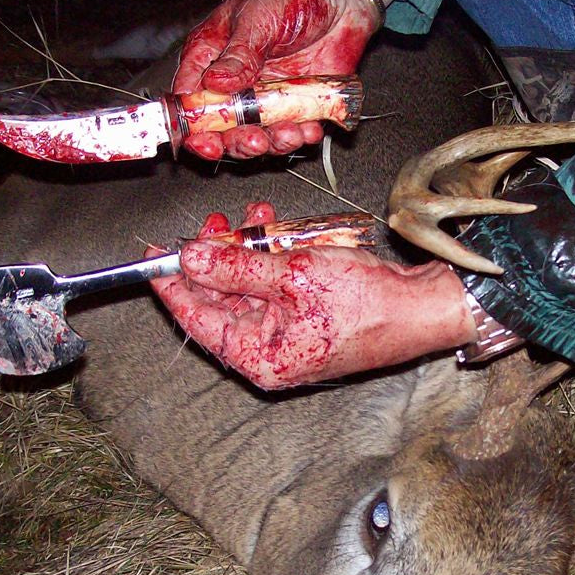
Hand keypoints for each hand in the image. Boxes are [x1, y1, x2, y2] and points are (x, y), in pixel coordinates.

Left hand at [148, 206, 475, 388]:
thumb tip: (190, 258)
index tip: (154, 255)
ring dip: (244, 252)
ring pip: (247, 291)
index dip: (172, 284)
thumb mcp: (292, 275)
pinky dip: (269, 260)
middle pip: (219, 304)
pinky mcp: (305, 322)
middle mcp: (268, 354)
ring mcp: (288, 340)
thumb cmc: (366, 302)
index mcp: (259, 357)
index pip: (197, 320)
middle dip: (214, 259)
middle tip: (210, 225)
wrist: (421, 309)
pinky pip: (273, 290)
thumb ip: (236, 267)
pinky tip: (271, 229)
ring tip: (247, 217)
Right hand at [174, 0, 393, 160]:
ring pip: (260, 136)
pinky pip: (296, 131)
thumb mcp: (258, 17)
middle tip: (253, 140)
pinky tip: (309, 128)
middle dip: (237, 142)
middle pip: (224, 128)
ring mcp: (268, 97)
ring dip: (272, 144)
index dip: (193, 124)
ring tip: (287, 134)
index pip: (192, 98)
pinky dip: (302, 136)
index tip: (205, 140)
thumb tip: (215, 82)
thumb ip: (239, 54)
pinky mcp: (299, 105)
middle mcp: (238, 82)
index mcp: (214, 56)